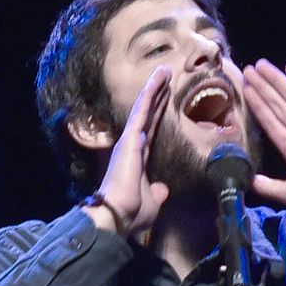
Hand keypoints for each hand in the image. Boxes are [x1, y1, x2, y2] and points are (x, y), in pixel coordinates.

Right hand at [88, 65, 171, 239]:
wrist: (117, 216)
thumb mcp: (152, 201)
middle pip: (150, 115)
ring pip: (145, 108)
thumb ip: (157, 192)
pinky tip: (158, 79)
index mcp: (139, 159)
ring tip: (165, 70)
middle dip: (159, 96)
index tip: (168, 97)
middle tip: (167, 76)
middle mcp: (133, 146)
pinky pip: (142, 111)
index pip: (153, 130)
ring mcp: (130, 140)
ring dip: (155, 88)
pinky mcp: (129, 138)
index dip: (160, 113)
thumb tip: (162, 189)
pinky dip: (150, 94)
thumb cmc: (132, 212)